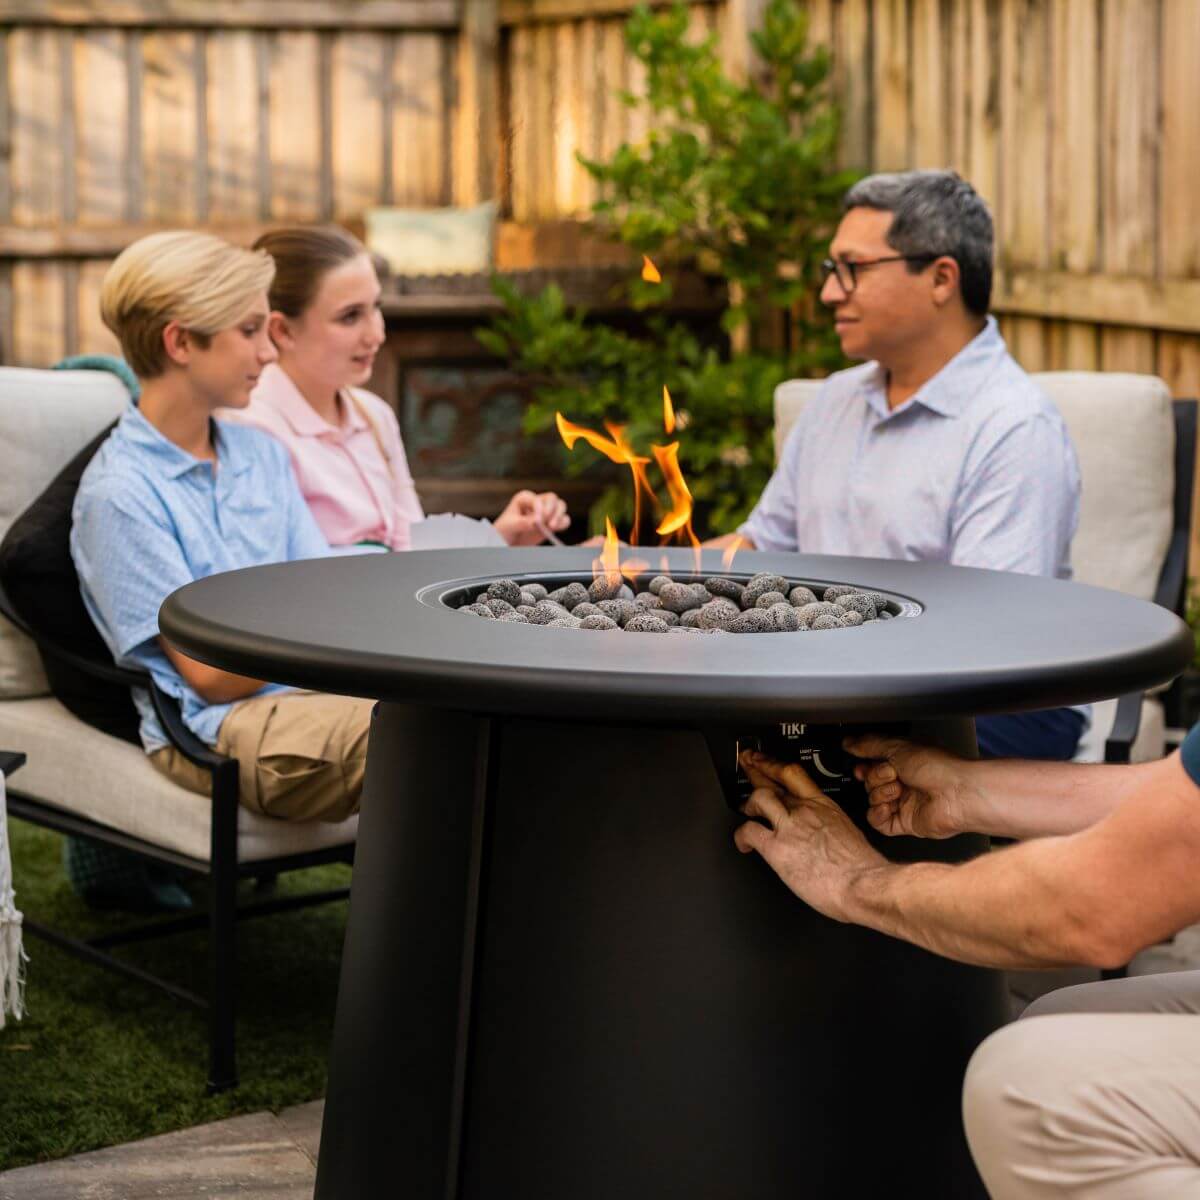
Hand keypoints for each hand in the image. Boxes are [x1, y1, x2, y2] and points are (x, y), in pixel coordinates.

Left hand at [494, 490, 569, 545]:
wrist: (507, 542)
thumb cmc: (505, 530)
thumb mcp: (510, 525)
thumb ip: (523, 522)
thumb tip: (537, 521)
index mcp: (525, 498)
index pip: (537, 500)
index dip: (540, 510)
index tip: (537, 522)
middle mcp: (537, 502)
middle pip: (552, 498)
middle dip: (553, 510)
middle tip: (549, 523)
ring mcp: (545, 512)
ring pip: (560, 506)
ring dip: (560, 516)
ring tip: (552, 527)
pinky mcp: (551, 522)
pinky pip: (564, 520)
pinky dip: (563, 524)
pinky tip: (555, 530)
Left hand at [733, 751, 885, 921]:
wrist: (864, 884)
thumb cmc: (863, 868)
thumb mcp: (850, 832)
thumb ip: (830, 826)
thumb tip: (823, 834)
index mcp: (824, 806)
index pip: (793, 773)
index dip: (774, 764)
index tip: (764, 762)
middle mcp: (805, 810)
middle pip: (773, 779)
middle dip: (755, 770)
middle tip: (746, 765)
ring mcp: (789, 827)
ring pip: (758, 798)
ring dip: (748, 804)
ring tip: (748, 812)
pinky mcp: (776, 848)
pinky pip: (749, 832)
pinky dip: (741, 836)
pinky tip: (744, 844)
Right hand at [843, 735, 969, 839]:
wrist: (958, 793)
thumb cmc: (939, 768)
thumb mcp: (898, 746)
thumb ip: (869, 744)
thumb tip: (849, 742)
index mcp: (903, 762)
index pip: (872, 764)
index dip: (864, 766)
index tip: (861, 764)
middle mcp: (903, 782)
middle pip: (869, 782)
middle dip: (876, 777)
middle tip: (891, 773)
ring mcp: (904, 803)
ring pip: (872, 801)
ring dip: (881, 794)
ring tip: (898, 789)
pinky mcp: (905, 823)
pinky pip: (878, 822)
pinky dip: (877, 814)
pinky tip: (888, 806)